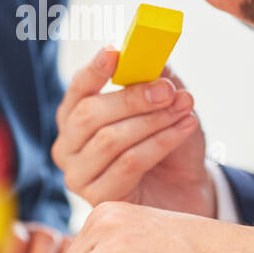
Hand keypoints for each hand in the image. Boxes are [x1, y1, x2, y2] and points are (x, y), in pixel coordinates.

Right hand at [51, 47, 213, 216]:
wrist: (185, 191)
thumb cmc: (168, 145)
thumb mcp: (165, 105)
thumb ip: (154, 78)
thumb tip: (152, 56)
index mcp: (74, 116)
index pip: (78, 89)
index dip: (95, 70)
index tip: (115, 53)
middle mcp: (68, 146)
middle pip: (90, 115)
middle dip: (131, 99)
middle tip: (167, 90)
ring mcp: (79, 176)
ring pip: (110, 140)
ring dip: (153, 121)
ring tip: (185, 110)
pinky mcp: (99, 199)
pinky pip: (129, 164)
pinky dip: (161, 142)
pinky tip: (185, 129)